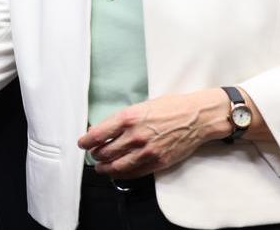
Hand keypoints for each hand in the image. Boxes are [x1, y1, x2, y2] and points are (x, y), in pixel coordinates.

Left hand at [78, 88, 228, 178]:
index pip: (98, 134)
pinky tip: (116, 172)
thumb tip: (104, 129)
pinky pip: (133, 173)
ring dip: (104, 168)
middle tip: (94, 154)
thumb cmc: (171, 107)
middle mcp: (134, 136)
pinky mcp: (157, 162)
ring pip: (116, 166)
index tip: (82, 143)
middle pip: (104, 152)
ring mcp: (146, 151)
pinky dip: (121, 174)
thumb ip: (123, 119)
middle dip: (95, 155)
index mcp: (128, 118)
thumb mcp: (142, 106)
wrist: (197, 117)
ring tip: (101, 167)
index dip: (86, 141)